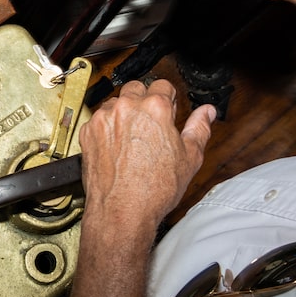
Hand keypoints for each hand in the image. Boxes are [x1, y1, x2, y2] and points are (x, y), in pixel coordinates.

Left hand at [78, 80, 214, 243]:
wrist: (122, 211)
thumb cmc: (153, 189)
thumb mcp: (190, 158)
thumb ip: (200, 128)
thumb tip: (207, 113)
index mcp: (155, 108)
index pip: (163, 85)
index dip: (168, 100)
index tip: (168, 112)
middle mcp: (126, 108)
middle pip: (137, 89)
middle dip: (144, 101)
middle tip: (151, 124)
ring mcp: (104, 119)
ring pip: (115, 103)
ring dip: (124, 113)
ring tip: (133, 139)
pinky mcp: (88, 132)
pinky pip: (99, 120)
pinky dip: (107, 129)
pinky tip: (117, 148)